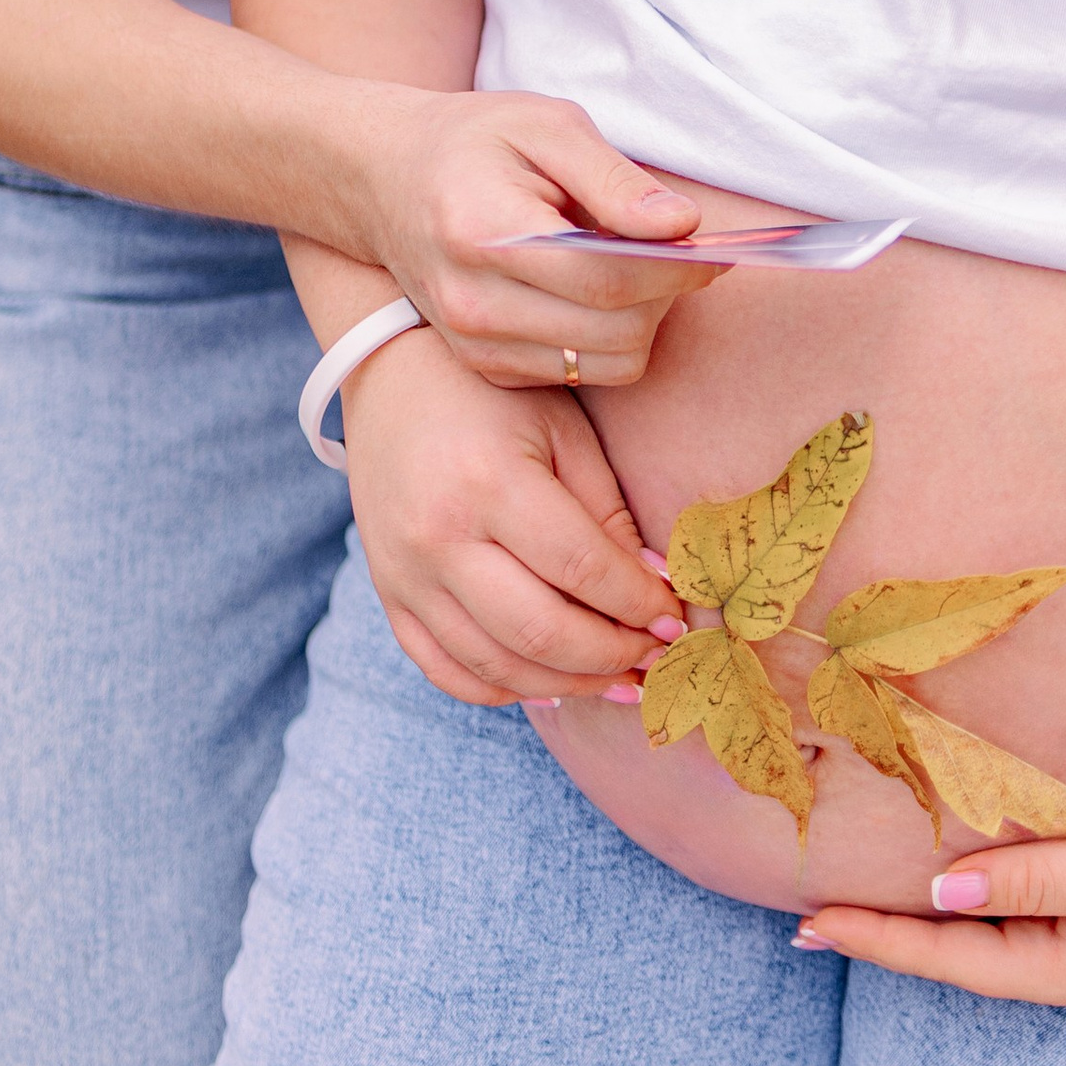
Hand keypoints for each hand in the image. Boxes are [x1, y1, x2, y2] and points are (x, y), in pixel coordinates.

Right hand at [337, 79, 723, 388]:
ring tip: (632, 269)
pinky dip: (608, 341)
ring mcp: (476, 344)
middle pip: (616, 330)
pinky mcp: (486, 367)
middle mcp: (475, 303)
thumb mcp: (546, 125)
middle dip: (667, 295)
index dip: (678, 269)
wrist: (381, 180)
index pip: (609, 278)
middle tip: (677, 252)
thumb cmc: (472, 142)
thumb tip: (684, 225)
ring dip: (644, 322)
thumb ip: (616, 179)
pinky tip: (597, 293)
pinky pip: (581, 375)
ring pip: (607, 364)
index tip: (717, 248)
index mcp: (485, 233)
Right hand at [339, 323, 685, 702]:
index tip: (676, 619)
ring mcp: (404, 575)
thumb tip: (657, 590)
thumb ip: (608, 513)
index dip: (638, 604)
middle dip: (612, 655)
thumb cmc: (492, 393)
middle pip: (539, 632)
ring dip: (569, 684)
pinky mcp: (388, 595)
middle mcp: (438, 539)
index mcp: (489, 484)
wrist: (390, 377)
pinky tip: (551, 683)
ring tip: (619, 679)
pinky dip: (504, 689)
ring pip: (496, 665)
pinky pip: (446, 670)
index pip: (581, 569)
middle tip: (656, 656)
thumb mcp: (562, 431)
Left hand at [792, 772, 1065, 1000]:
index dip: (875, 939)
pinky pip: (1010, 900)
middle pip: (951, 951)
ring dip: (919, 913)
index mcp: (1061, 968)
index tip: (809, 923)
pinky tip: (940, 868)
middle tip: (809, 915)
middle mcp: (1062, 959)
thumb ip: (1028, 881)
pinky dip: (964, 888)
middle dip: (883, 933)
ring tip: (857, 895)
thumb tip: (941, 894)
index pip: (944, 958)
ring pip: (977, 927)